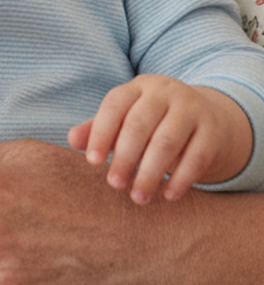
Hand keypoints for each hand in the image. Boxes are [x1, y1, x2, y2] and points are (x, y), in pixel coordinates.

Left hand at [68, 75, 252, 203]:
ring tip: (138, 198)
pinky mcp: (213, 131)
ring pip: (167, 142)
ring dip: (150, 173)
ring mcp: (192, 109)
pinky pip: (196, 157)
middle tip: (114, 185)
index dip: (101, 133)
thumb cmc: (151, 122)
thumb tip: (72, 139)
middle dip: (124, 157)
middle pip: (139, 125)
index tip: (92, 163)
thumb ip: (97, 129)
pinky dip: (181, 179)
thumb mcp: (124, 120)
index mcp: (136, 87)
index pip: (114, 106)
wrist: (205, 118)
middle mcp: (164, 92)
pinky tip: (168, 196)